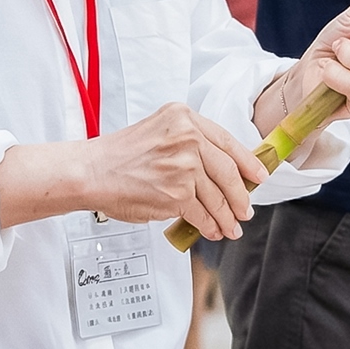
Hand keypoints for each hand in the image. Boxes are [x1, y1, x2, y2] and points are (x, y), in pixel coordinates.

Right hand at [85, 102, 268, 240]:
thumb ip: (189, 143)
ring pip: (218, 197)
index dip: (248, 162)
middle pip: (229, 171)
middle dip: (241, 196)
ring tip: (230, 227)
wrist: (91, 172)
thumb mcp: (158, 132)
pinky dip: (210, 226)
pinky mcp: (177, 194)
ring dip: (227, 217)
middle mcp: (187, 137)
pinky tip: (211, 230)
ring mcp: (183, 166)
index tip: (258, 176)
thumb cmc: (119, 156)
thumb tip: (222, 170)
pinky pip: (203, 214)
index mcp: (183, 118)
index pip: (227, 141)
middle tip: (246, 210)